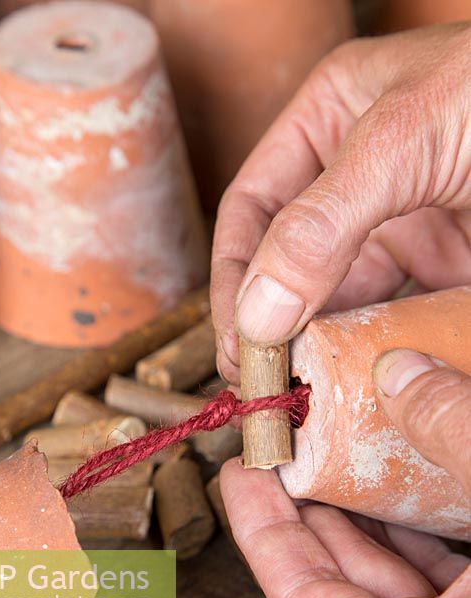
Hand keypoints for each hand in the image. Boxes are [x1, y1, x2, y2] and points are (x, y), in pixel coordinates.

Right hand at [211, 24, 470, 382]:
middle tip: (263, 384)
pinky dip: (372, 347)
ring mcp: (403, 223)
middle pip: (288, 260)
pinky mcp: (443, 264)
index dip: (234, 274)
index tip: (236, 339)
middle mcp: (356, 177)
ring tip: (301, 393)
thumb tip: (257, 311)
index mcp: (330, 123)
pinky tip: (356, 377)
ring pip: (337, 296)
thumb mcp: (405, 137)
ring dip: (317, 344)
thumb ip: (322, 220)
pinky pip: (394, 313)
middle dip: (270, 323)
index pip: (253, 209)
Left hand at [220, 350, 470, 597]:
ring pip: (387, 580)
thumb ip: (458, 426)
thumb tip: (397, 372)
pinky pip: (433, 575)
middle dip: (307, 514)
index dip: (264, 536)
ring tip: (327, 454)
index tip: (243, 477)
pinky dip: (407, 526)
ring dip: (355, 515)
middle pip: (341, 588)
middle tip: (281, 452)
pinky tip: (394, 476)